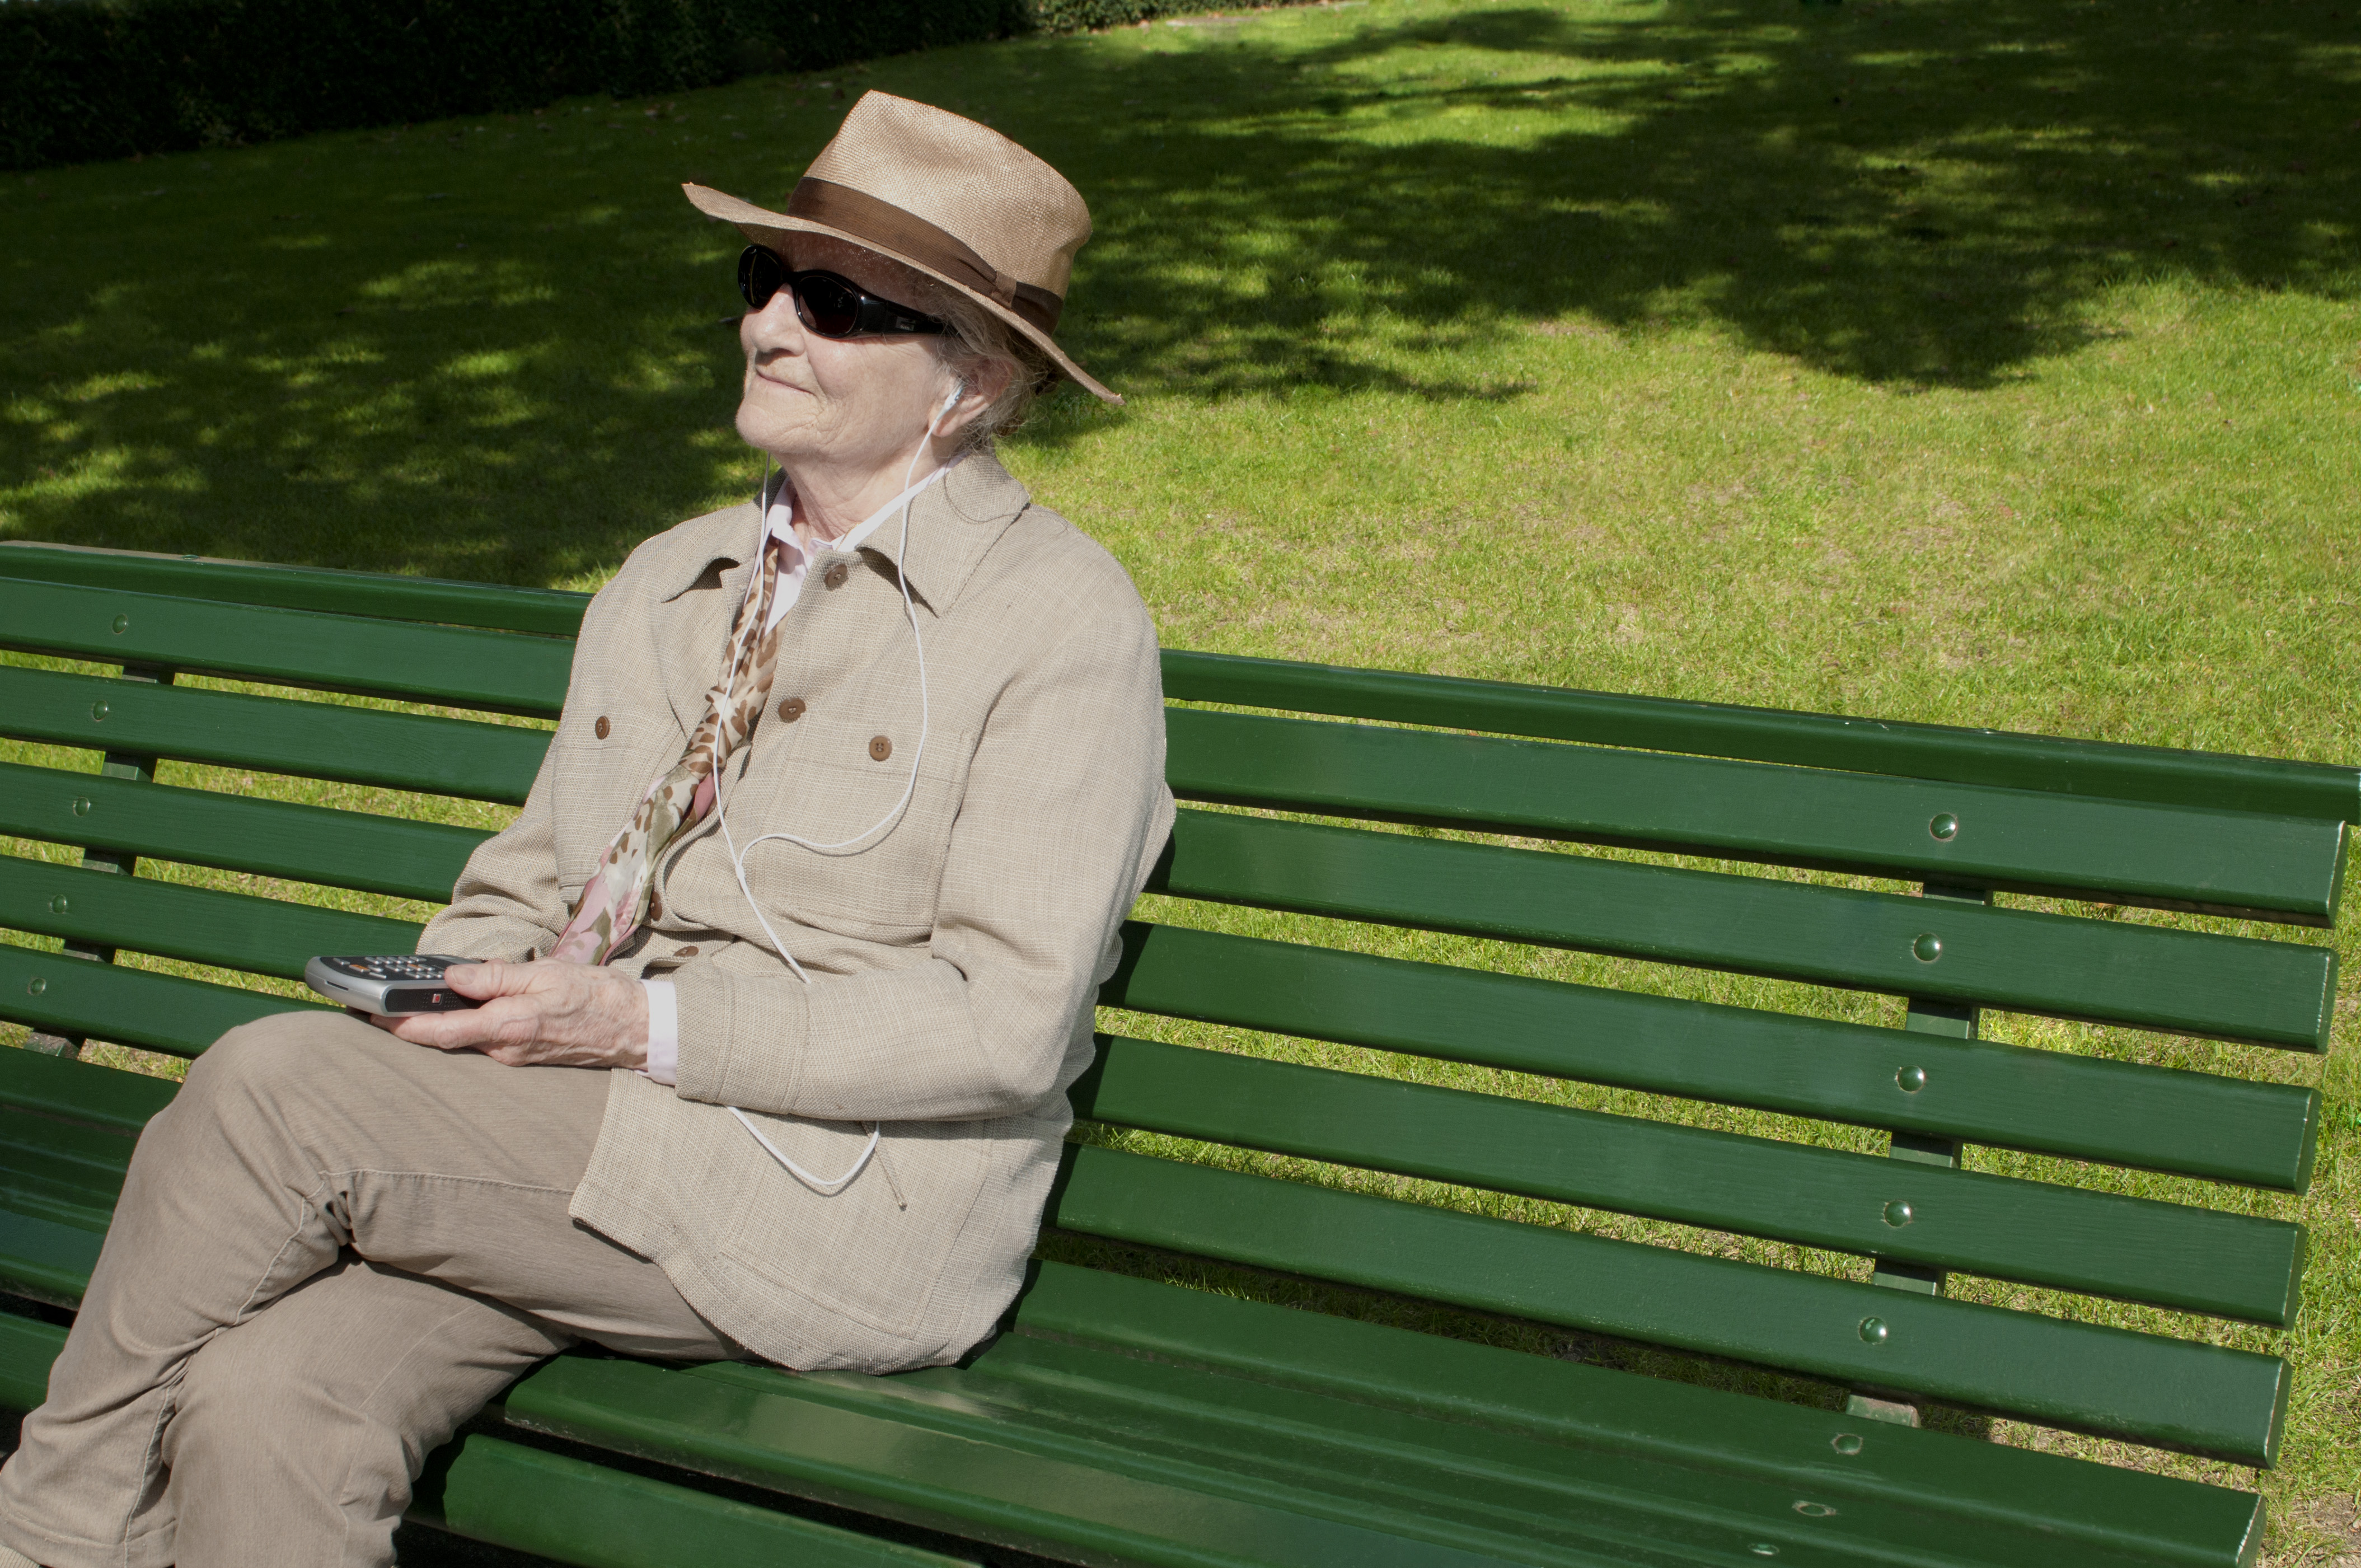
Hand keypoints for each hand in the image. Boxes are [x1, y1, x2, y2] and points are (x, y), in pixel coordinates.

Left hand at [372, 960, 648, 1069]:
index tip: (371, 1015)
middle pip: (444, 1038)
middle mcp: (505, 1050)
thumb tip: (452, 979)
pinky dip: (461, 1025)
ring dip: (434, 1023)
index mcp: (509, 1027)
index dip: (401, 1025)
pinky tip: (454, 1007)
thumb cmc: (596, 997)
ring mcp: (511, 1056)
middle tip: (375, 1003)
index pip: (442, 1031)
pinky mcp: (519, 1054)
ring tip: (406, 1000)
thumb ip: (495, 977)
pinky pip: (480, 1039)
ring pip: (461, 1039)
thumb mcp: (546, 974)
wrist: (635, 1028)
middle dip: (409, 1022)